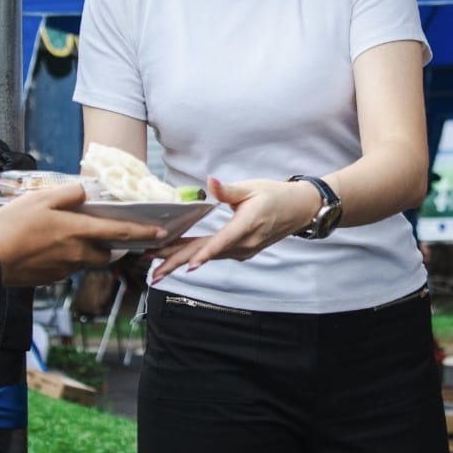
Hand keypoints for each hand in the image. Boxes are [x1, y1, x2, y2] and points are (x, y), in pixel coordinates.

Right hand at [0, 183, 163, 286]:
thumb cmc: (12, 227)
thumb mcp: (39, 198)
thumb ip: (67, 194)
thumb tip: (84, 192)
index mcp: (77, 231)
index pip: (119, 231)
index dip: (142, 232)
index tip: (160, 232)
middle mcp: (76, 253)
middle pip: (105, 252)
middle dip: (110, 245)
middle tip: (103, 232)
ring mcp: (64, 268)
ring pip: (85, 259)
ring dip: (84, 249)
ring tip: (66, 235)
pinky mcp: (51, 278)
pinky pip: (66, 266)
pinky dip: (65, 257)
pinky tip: (46, 247)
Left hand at [148, 176, 309, 282]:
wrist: (298, 210)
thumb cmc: (275, 195)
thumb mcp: (252, 188)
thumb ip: (228, 189)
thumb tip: (210, 182)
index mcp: (247, 225)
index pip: (223, 241)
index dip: (204, 253)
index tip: (188, 265)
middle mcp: (245, 244)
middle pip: (207, 254)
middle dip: (178, 262)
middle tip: (153, 270)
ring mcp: (243, 250)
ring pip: (208, 257)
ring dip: (181, 262)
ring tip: (157, 268)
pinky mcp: (240, 251)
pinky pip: (214, 255)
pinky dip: (194, 257)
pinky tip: (177, 259)